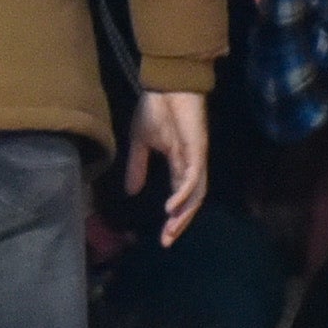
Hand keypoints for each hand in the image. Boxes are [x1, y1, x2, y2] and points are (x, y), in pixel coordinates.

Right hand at [124, 89, 208, 245]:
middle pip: (191, 202)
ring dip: (184, 214)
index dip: (173, 218)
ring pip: (196, 194)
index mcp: (179, 164)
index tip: (161, 237)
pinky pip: (194, 178)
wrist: (165, 85)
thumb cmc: (156, 109)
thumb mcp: (140, 143)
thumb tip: (130, 192)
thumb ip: (137, 167)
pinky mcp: (197, 150)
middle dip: (180, 224)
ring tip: (170, 229)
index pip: (180, 197)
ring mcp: (196, 158)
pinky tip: (171, 208)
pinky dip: (184, 194)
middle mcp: (191, 165)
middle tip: (166, 241)